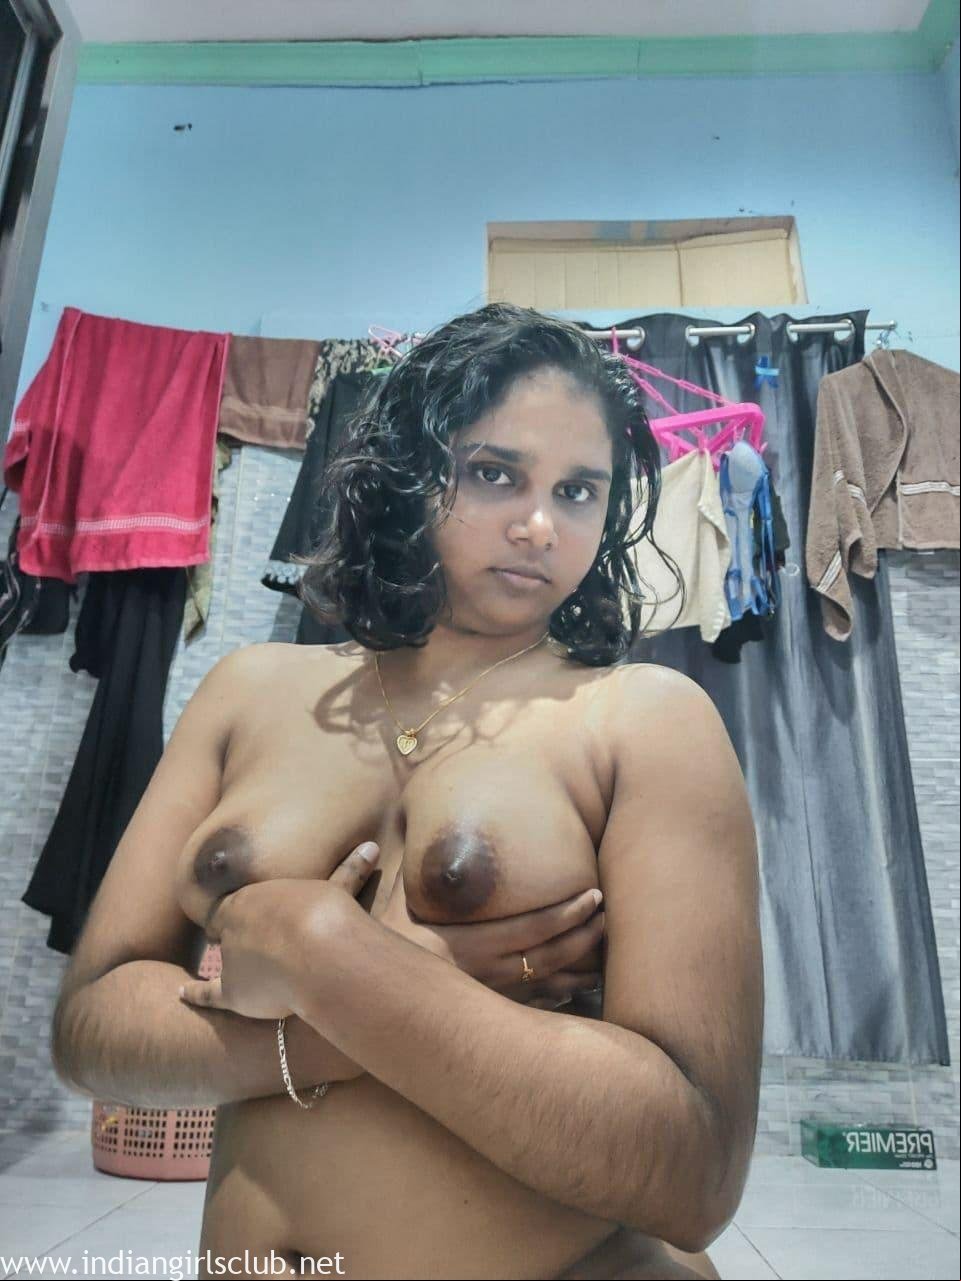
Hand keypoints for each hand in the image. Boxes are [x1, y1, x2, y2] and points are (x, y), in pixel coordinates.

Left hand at [178, 842, 381, 1018]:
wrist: (317, 951)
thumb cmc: (328, 914)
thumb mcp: (336, 887)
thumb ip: (349, 873)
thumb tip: (373, 848)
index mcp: (250, 898)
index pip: (237, 905)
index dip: (245, 912)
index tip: (258, 917)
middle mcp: (232, 927)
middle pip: (228, 933)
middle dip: (241, 937)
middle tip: (258, 942)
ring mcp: (230, 961)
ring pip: (224, 962)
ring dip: (237, 965)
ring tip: (250, 970)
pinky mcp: (233, 993)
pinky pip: (207, 993)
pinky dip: (193, 993)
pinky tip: (180, 993)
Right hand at [377, 851, 605, 1010]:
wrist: (364, 1008)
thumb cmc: (375, 955)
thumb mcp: (389, 908)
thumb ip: (407, 875)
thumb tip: (407, 835)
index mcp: (470, 944)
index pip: (533, 927)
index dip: (568, 912)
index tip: (594, 896)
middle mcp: (485, 975)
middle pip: (549, 955)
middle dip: (584, 936)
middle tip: (608, 917)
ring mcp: (488, 1002)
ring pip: (545, 986)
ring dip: (577, 970)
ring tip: (603, 957)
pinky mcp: (485, 1019)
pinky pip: (530, 1010)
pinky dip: (555, 998)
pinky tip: (571, 991)